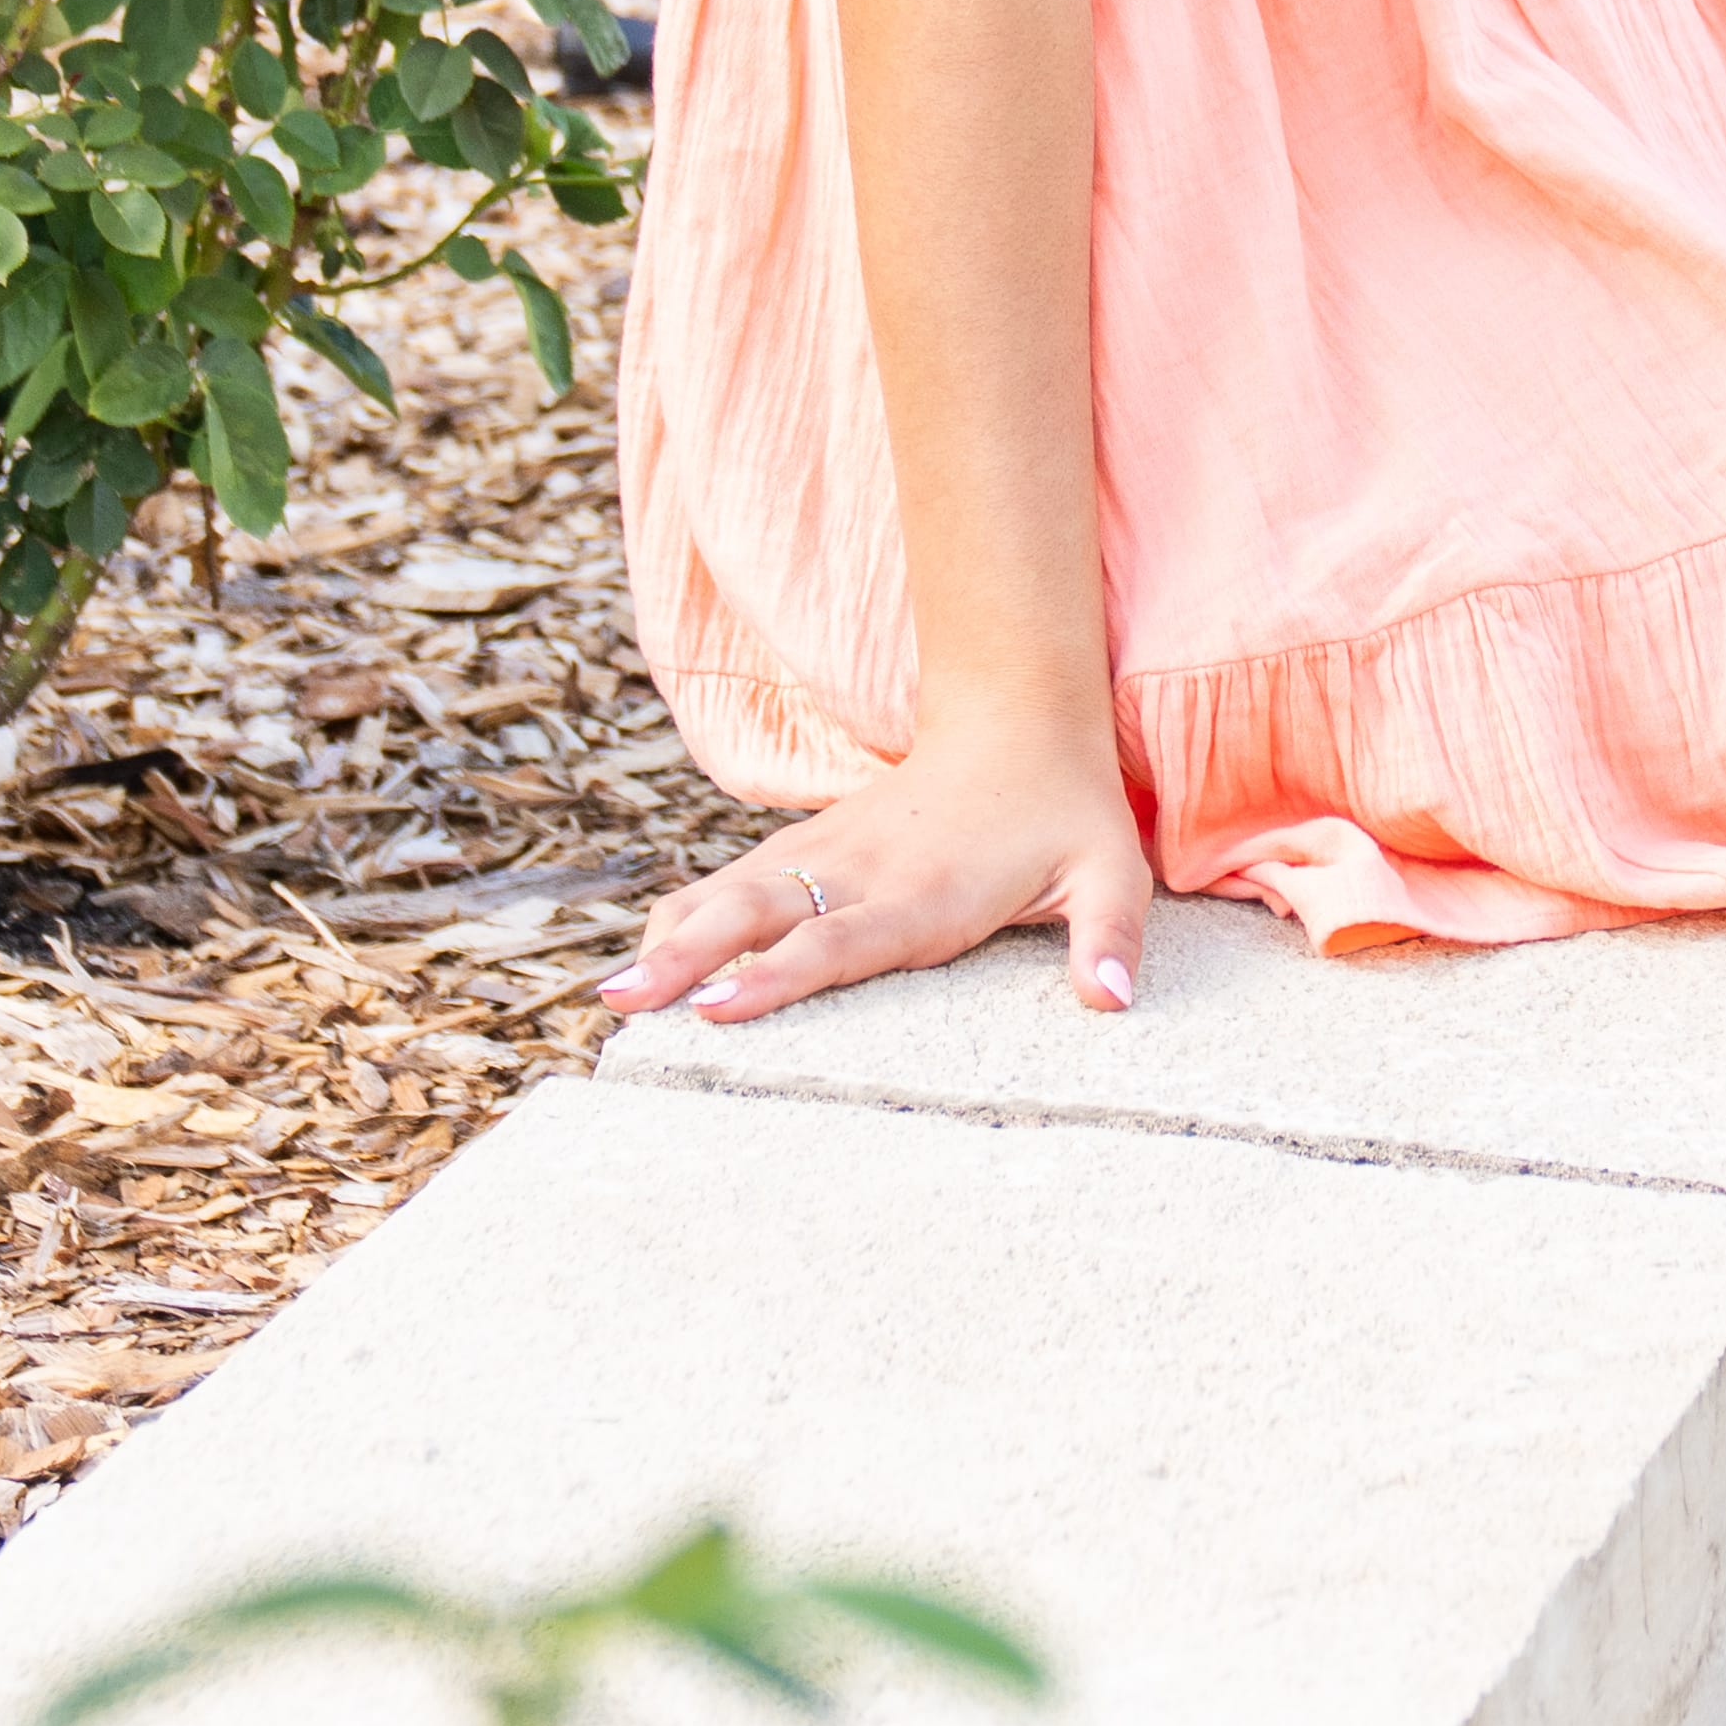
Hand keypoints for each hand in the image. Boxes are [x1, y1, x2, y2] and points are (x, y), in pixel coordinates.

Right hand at [602, 726, 1160, 1025]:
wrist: (1018, 717)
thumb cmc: (1065, 812)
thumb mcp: (1110, 873)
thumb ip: (1110, 938)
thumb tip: (1110, 1004)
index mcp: (924, 890)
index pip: (839, 939)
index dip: (777, 975)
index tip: (717, 1007)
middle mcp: (861, 870)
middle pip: (757, 917)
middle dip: (686, 961)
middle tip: (623, 1007)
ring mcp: (826, 853)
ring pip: (730, 896)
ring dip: (671, 942)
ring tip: (615, 996)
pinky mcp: (809, 846)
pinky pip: (734, 884)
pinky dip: (687, 919)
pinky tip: (650, 960)